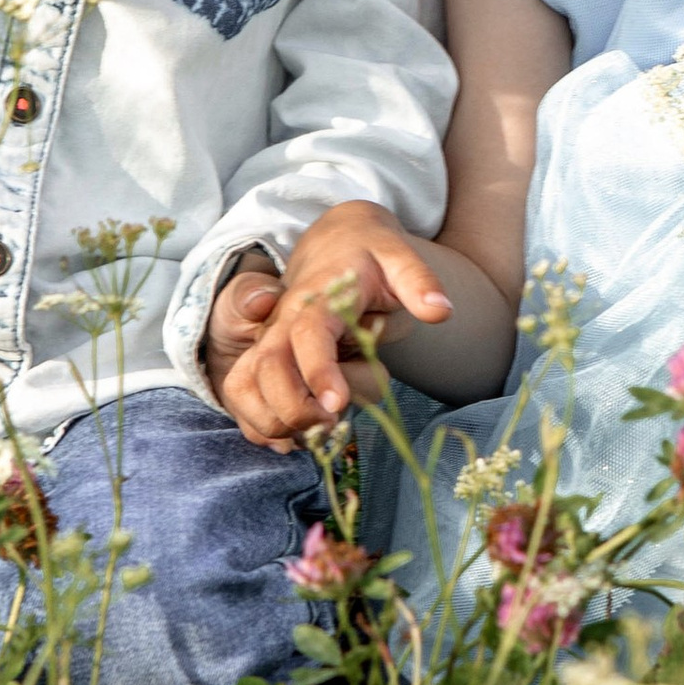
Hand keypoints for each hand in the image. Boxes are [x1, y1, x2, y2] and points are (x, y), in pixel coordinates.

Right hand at [215, 203, 452, 449]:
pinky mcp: (264, 358)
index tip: (336, 406)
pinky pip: (244, 396)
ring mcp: (268, 341)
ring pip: (246, 386)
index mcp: (318, 297)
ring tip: (318, 432)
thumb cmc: (371, 255)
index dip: (318, 371)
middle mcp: (283, 321)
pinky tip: (294, 440)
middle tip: (334, 423)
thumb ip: (418, 282)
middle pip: (268, 368)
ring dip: (274, 421)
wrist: (338, 244)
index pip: (309, 334)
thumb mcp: (398, 258)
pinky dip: (259, 426)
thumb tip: (440, 312)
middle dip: (294, 408)